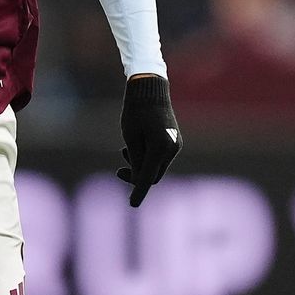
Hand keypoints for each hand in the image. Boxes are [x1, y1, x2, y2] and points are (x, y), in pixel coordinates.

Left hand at [118, 74, 180, 206]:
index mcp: (159, 147)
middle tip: (119, 171)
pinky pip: (160, 158)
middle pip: (153, 175)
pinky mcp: (174, 143)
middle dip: (136, 176)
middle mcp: (171, 149)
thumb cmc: (136, 111)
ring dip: (141, 166)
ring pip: (156, 167)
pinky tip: (135, 147)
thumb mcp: (130, 137)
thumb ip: (135, 160)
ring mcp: (175, 146)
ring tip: (125, 151)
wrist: (151, 90)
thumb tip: (139, 179)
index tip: (132, 205)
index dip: (138, 192)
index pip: (147, 177)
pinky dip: (147, 158)